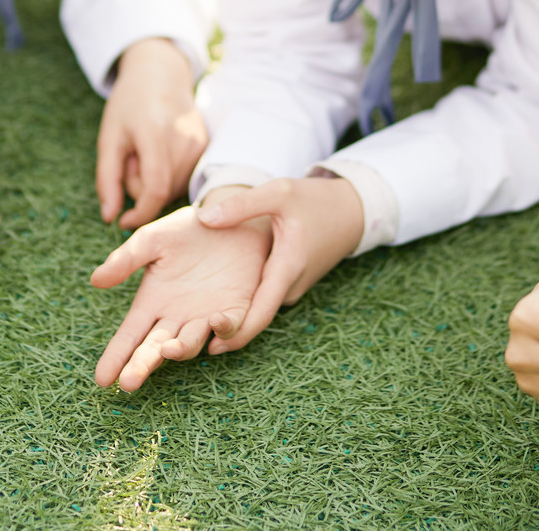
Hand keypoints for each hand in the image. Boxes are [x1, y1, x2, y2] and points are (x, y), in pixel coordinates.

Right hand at [89, 195, 270, 390]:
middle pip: (155, 349)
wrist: (227, 214)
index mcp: (152, 302)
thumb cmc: (185, 229)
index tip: (102, 380)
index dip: (116, 357)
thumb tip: (95, 280)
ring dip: (180, 349)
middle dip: (141, 366)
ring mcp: (206, 316)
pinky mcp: (236, 308)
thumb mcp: (152, 239)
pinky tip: (215, 322)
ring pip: (190, 343)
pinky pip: (231, 326)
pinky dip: (225, 329)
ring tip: (167, 350)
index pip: (130, 336)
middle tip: (129, 383)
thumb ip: (126, 259)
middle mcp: (177, 317)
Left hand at [97, 39, 206, 227]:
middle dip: (140, 187)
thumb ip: (107, 179)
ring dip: (155, 182)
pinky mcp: (207, 147)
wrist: (160, 75)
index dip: (140, 214)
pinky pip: (185, 179)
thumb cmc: (129, 105)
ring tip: (146, 153)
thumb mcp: (109, 138)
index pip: (155, 189)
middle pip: (163, 192)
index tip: (122, 222)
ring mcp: (200, 144)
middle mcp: (184, 140)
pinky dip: (169, 176)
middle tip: (131, 159)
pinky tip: (161, 154)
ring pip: (174, 189)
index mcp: (155, 134)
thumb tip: (110, 218)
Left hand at [193, 176, 364, 347]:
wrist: (352, 210)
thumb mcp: (279, 192)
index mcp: (287, 269)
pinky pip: (263, 297)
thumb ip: (241, 205)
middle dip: (224, 330)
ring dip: (232, 316)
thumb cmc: (316, 199)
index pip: (260, 314)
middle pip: (254, 318)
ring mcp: (292, 287)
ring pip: (257, 308)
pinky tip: (215, 299)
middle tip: (186, 339)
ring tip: (193, 320)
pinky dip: (242, 302)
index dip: (235, 333)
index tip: (207, 346)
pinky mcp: (290, 282)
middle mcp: (290, 286)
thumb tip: (202, 219)